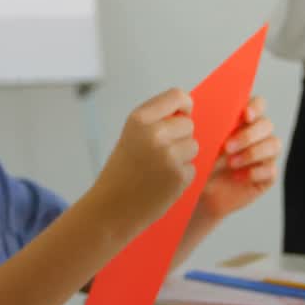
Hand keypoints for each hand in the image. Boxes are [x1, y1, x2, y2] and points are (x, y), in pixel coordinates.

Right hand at [90, 88, 198, 229]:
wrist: (110, 209)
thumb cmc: (120, 173)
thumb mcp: (131, 136)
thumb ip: (156, 121)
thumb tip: (188, 112)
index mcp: (139, 119)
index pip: (177, 95)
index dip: (184, 105)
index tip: (182, 114)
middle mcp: (155, 134)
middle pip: (188, 124)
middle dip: (180, 137)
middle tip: (159, 153)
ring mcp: (169, 155)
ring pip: (193, 146)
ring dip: (182, 157)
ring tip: (158, 169)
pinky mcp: (180, 176)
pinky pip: (192, 167)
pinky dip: (181, 176)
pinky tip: (161, 183)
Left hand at [199, 96, 280, 219]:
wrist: (204, 193)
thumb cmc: (203, 164)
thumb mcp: (200, 145)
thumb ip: (207, 129)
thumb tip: (204, 117)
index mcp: (243, 121)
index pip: (259, 104)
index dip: (256, 107)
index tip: (245, 115)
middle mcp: (258, 135)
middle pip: (266, 124)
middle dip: (248, 135)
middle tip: (227, 147)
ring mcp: (266, 155)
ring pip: (273, 145)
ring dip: (252, 153)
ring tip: (231, 164)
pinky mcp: (268, 175)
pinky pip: (271, 169)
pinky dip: (255, 172)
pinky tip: (237, 176)